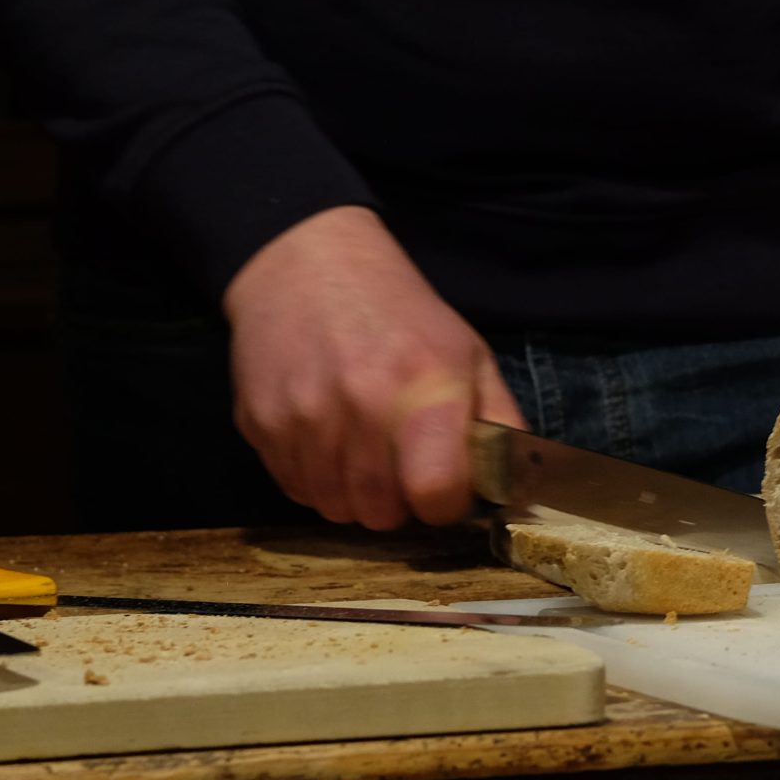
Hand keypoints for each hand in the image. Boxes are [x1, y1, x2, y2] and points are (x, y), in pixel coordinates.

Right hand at [222, 205, 526, 528]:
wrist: (307, 265)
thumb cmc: (401, 315)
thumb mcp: (469, 355)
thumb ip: (499, 423)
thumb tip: (520, 490)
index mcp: (426, 388)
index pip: (436, 493)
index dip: (445, 503)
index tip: (444, 486)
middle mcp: (362, 405)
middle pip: (380, 513)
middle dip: (397, 503)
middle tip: (400, 468)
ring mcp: (304, 416)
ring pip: (334, 508)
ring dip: (354, 495)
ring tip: (363, 453)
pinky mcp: (260, 422)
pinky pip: (293, 488)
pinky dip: (314, 479)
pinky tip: (326, 440)